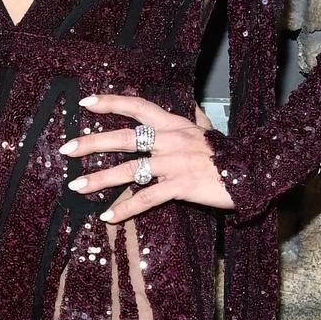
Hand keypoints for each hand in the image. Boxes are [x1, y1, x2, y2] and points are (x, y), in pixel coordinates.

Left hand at [58, 92, 234, 223]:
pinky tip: (108, 217)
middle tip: (66, 149)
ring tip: (77, 185)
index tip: (85, 102)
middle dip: (91, 143)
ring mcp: (175, 163)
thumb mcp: (206, 131)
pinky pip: (147, 198)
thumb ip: (190, 121)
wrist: (254, 171)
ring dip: (100, 179)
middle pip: (124, 138)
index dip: (111, 102)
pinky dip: (126, 209)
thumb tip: (185, 109)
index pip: (137, 107)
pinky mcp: (181, 186)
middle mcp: (170, 140)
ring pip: (130, 170)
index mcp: (174, 124)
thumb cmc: (227, 154)